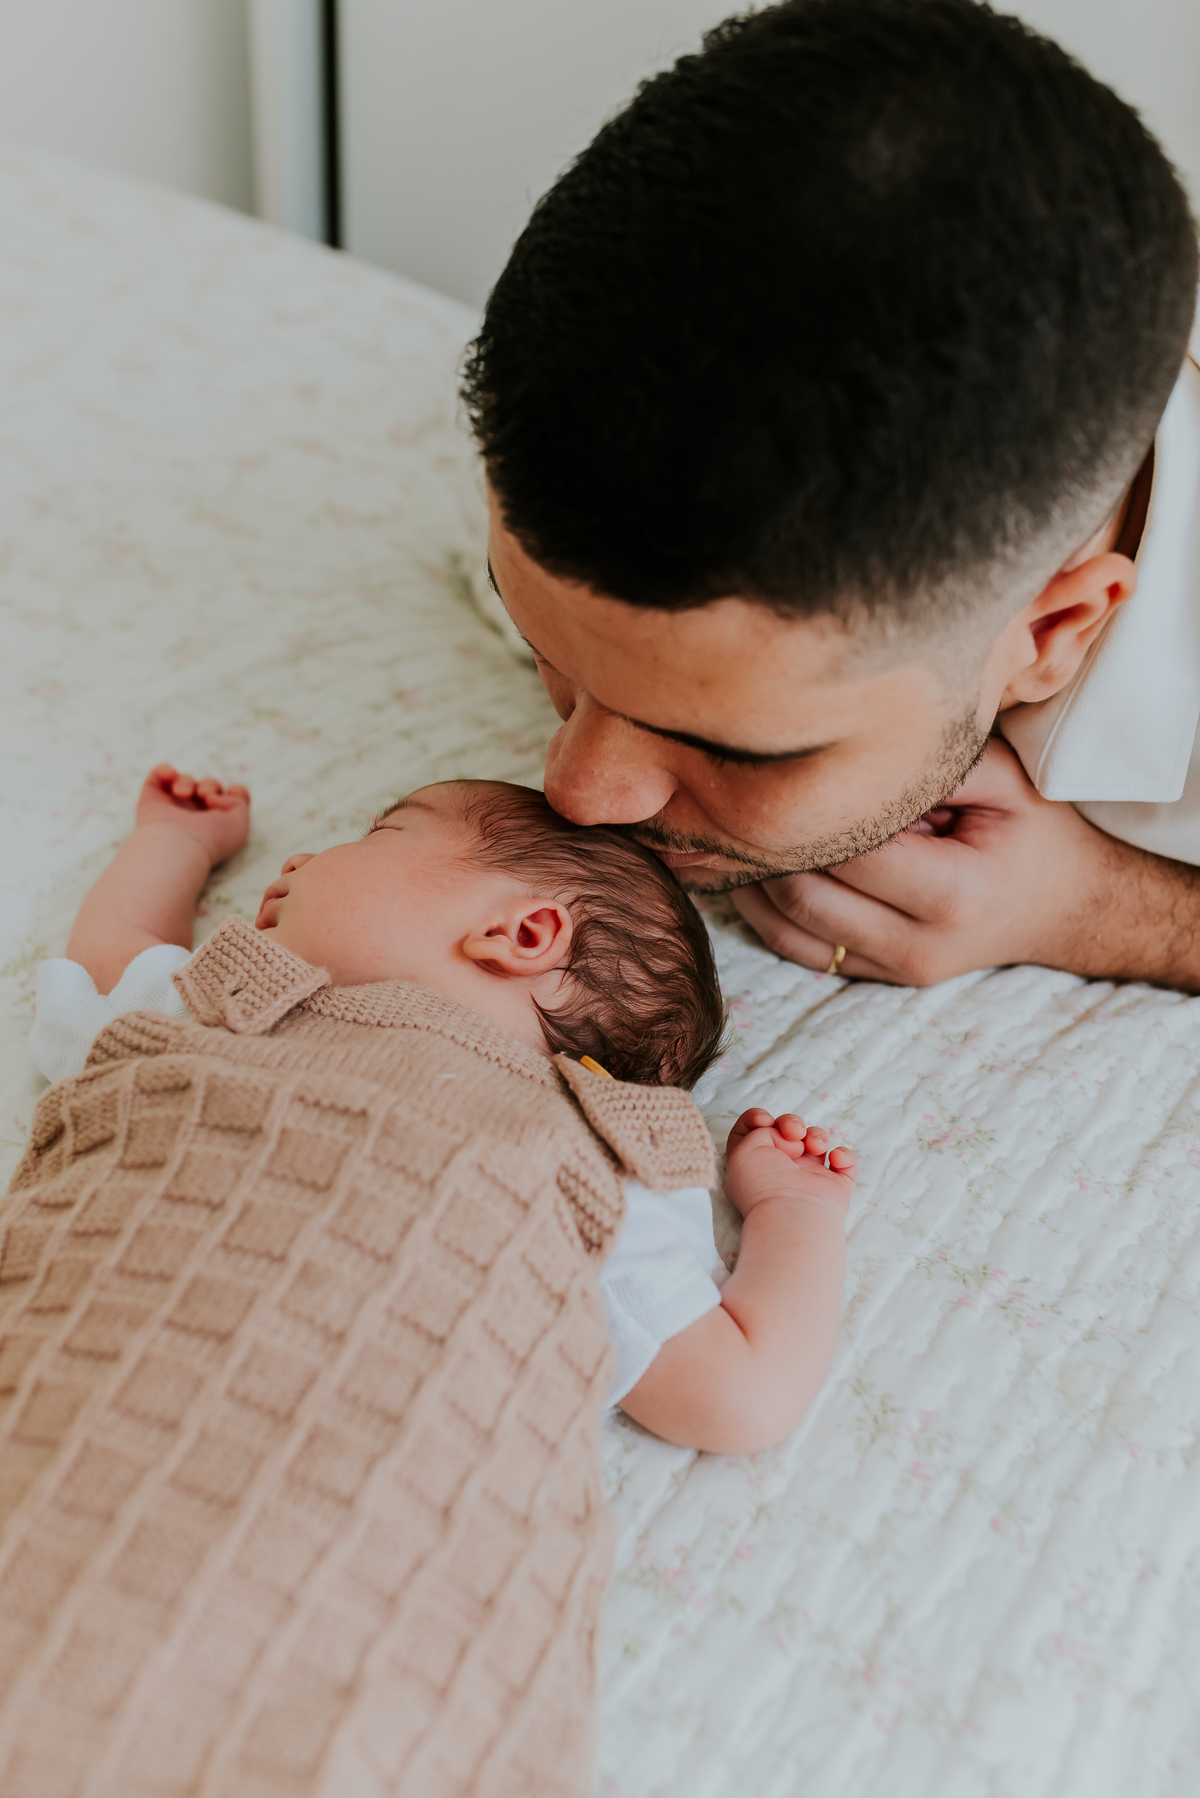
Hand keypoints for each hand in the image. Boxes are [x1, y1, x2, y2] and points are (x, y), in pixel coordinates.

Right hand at [135, 765, 250, 868]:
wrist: (178, 845)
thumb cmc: (212, 838)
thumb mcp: (239, 823)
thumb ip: (240, 801)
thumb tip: (222, 791)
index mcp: (216, 824)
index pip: (227, 800)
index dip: (232, 793)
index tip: (229, 795)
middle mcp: (194, 816)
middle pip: (208, 785)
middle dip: (209, 785)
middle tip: (204, 797)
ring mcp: (172, 808)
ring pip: (185, 780)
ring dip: (186, 782)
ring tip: (183, 794)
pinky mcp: (152, 801)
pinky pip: (158, 775)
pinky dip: (165, 770)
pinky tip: (170, 776)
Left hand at [725, 1108, 856, 1219]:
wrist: (793, 1215)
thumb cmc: (763, 1185)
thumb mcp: (743, 1150)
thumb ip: (759, 1131)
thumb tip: (786, 1137)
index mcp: (755, 1164)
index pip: (753, 1133)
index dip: (757, 1119)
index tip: (765, 1120)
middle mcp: (781, 1169)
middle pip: (788, 1131)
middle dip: (791, 1122)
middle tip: (793, 1133)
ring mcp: (809, 1178)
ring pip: (817, 1142)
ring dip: (817, 1135)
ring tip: (813, 1147)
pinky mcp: (834, 1187)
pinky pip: (845, 1163)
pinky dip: (844, 1156)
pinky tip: (835, 1160)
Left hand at [731, 737, 1199, 987]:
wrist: (1069, 907)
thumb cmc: (1035, 834)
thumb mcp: (1005, 781)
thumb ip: (936, 767)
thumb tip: (856, 754)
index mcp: (953, 893)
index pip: (848, 851)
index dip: (808, 811)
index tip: (783, 767)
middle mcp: (918, 944)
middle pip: (803, 896)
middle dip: (766, 846)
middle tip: (736, 794)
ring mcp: (895, 970)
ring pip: (787, 929)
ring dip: (751, 881)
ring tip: (732, 827)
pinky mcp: (878, 977)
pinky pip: (797, 950)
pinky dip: (763, 910)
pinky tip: (750, 866)